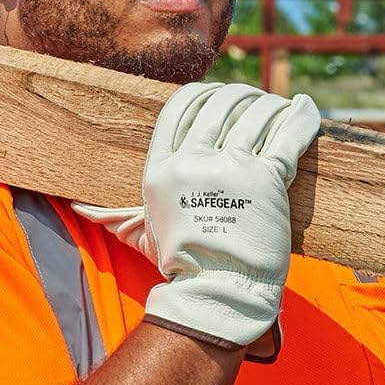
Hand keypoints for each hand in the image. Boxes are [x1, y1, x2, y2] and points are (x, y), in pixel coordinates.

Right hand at [74, 82, 319, 354]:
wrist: (218, 292)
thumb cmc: (181, 266)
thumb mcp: (142, 232)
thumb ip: (113, 213)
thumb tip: (76, 206)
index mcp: (163, 168)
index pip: (181, 107)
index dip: (203, 92)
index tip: (218, 94)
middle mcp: (195, 162)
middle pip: (221, 104)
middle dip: (239, 94)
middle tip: (252, 99)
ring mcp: (233, 169)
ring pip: (256, 114)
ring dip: (270, 103)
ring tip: (279, 107)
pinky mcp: (268, 180)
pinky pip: (288, 135)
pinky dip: (303, 117)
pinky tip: (308, 108)